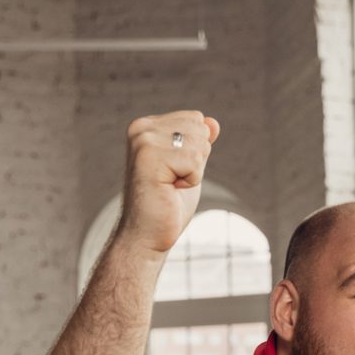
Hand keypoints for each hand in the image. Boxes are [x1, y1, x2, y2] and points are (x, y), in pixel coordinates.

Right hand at [116, 111, 220, 257]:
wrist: (146, 236)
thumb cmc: (168, 206)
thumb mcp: (189, 169)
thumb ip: (199, 145)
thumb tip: (213, 122)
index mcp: (148, 126)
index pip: (196, 119)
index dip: (197, 152)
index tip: (175, 172)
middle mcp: (141, 128)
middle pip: (199, 127)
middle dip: (197, 161)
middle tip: (173, 181)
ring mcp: (143, 140)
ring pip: (199, 144)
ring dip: (194, 172)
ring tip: (170, 186)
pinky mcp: (149, 156)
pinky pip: (194, 161)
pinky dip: (191, 181)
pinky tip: (170, 190)